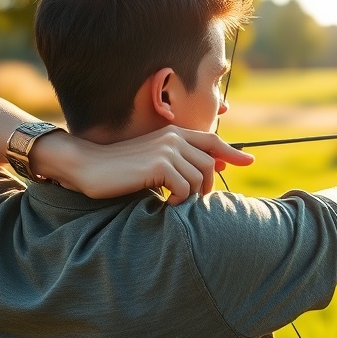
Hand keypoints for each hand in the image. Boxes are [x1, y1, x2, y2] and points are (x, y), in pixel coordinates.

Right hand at [51, 127, 253, 204]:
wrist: (88, 166)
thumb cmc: (120, 169)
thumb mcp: (154, 161)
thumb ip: (182, 161)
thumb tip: (216, 165)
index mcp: (173, 133)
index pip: (211, 140)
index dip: (232, 152)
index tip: (248, 161)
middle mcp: (173, 137)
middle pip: (210, 163)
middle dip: (207, 186)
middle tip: (193, 201)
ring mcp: (166, 149)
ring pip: (199, 176)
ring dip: (192, 195)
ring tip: (176, 202)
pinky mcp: (158, 164)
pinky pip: (185, 187)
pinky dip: (180, 200)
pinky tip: (167, 203)